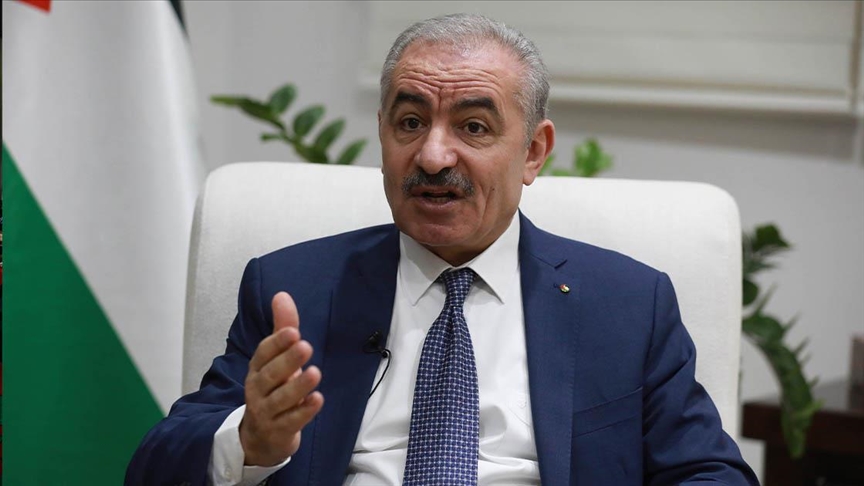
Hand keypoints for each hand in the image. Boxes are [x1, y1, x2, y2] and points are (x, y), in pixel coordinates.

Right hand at [239, 292, 323, 465]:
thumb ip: (282, 328)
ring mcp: (266, 412)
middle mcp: (258, 389)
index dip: (277, 343)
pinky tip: (317, 400)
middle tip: (305, 346)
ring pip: (280, 400)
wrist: (260, 437)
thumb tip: (282, 294)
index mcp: (258, 369)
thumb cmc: (272, 389)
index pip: (264, 354)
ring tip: (316, 373)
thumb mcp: (277, 359)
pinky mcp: (278, 431)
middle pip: (271, 375)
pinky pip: (291, 422)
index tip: (293, 331)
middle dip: (287, 360)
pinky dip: (304, 412)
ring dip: (298, 386)